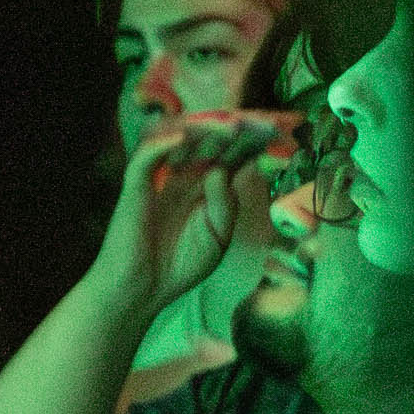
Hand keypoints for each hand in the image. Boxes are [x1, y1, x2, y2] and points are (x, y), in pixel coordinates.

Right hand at [88, 106, 289, 320]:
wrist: (145, 290)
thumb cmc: (182, 263)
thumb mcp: (218, 235)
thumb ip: (225, 203)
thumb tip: (220, 169)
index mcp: (206, 187)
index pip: (229, 155)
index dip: (250, 143)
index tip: (278, 132)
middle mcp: (184, 175)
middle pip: (208, 142)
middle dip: (234, 130)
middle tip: (261, 122)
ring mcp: (160, 177)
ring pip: (178, 141)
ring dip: (203, 130)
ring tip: (231, 126)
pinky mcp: (135, 186)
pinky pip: (145, 157)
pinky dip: (161, 144)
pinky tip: (182, 138)